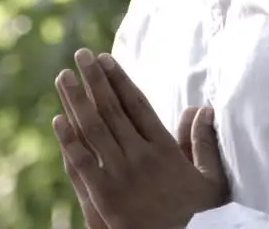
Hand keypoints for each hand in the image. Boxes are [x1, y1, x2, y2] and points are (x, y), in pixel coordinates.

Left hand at [53, 48, 228, 228]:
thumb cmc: (194, 216)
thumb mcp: (210, 181)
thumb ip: (204, 143)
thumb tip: (204, 108)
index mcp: (164, 150)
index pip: (138, 105)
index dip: (120, 80)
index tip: (106, 59)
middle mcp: (140, 157)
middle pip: (112, 110)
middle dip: (95, 80)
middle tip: (81, 55)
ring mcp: (120, 175)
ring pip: (94, 129)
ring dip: (77, 100)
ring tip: (64, 76)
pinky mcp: (103, 194)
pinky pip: (82, 161)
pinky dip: (69, 140)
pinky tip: (58, 119)